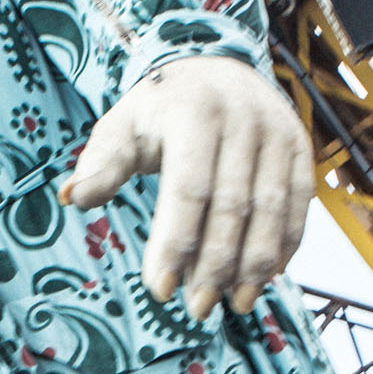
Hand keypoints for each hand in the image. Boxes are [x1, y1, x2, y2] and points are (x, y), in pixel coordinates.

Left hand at [66, 56, 310, 317]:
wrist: (214, 65)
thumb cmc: (159, 109)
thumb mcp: (122, 126)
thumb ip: (101, 164)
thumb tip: (71, 198)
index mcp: (193, 111)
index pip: (187, 188)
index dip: (175, 243)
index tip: (160, 290)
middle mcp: (243, 118)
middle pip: (232, 205)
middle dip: (215, 265)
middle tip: (197, 308)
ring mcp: (278, 131)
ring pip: (272, 209)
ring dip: (254, 264)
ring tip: (235, 304)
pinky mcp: (301, 146)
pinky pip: (300, 204)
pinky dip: (285, 244)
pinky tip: (265, 278)